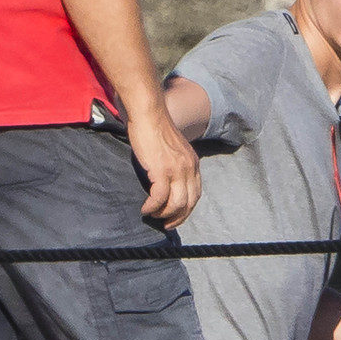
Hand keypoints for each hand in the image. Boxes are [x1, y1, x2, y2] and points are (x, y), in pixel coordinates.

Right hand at [128, 106, 201, 228]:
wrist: (149, 114)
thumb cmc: (155, 128)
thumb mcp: (173, 148)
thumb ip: (175, 163)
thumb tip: (166, 179)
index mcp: (193, 163)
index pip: (196, 193)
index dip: (187, 209)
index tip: (177, 216)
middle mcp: (189, 168)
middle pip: (189, 202)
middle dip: (178, 218)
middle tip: (166, 225)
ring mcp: (177, 170)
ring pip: (176, 204)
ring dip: (164, 214)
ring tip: (152, 215)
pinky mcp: (162, 171)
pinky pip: (159, 198)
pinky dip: (152, 207)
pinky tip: (145, 209)